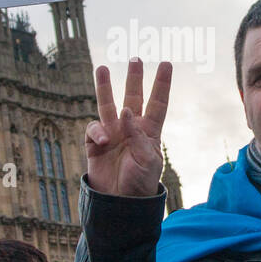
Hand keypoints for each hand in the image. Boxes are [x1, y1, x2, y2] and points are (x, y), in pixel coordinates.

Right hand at [85, 58, 171, 196]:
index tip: (166, 64)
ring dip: (105, 87)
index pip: (157, 103)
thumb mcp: (147, 161)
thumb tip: (125, 111)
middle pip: (132, 98)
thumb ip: (138, 136)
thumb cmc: (140, 184)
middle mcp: (130, 129)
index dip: (161, 84)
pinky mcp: (95, 143)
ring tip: (102, 68)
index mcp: (149, 132)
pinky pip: (94, 128)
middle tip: (135, 58)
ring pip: (108, 105)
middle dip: (133, 79)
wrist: (120, 203)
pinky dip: (97, 131)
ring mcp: (112, 134)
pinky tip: (104, 140)